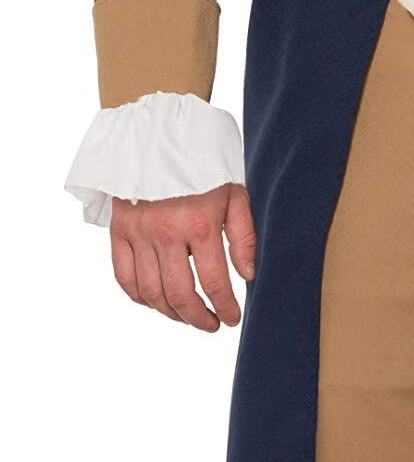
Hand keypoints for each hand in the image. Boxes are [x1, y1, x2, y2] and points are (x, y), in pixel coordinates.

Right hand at [109, 181, 255, 330]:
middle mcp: (165, 233)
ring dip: (171, 314)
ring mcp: (138, 233)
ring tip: (187, 316)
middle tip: (212, 325)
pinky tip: (157, 301)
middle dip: (198, 319)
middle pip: (179, 295)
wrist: (160, 137)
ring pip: (150, 293)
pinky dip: (140, 297)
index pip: (214, 282)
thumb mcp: (235, 195)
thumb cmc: (203, 167)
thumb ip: (243, 238)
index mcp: (199, 224)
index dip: (226, 307)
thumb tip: (247, 276)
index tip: (232, 317)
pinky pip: (124, 278)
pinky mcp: (118, 231)